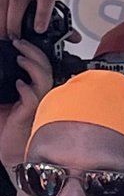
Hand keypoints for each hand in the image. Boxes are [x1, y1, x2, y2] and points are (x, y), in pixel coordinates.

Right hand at [0, 0, 55, 37]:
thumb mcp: (44, 5)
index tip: (39, 30)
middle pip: (17, 7)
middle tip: (16, 39)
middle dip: (15, 26)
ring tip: (6, 34)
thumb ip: (57, 22)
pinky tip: (1, 27)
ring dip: (3, 25)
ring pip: (2, 9)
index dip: (43, 14)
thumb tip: (76, 38)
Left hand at [0, 38, 53, 175]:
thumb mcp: (3, 101)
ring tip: (20, 58)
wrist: (8, 153)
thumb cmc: (7, 130)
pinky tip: (18, 85)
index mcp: (34, 92)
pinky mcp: (30, 115)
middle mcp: (40, 97)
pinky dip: (26, 89)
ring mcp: (37, 106)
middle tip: (20, 44)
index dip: (35, 53)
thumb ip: (5, 85)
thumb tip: (1, 68)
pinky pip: (33, 98)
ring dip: (33, 66)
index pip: (41, 68)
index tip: (20, 42)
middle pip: (47, 69)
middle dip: (35, 53)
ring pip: (44, 80)